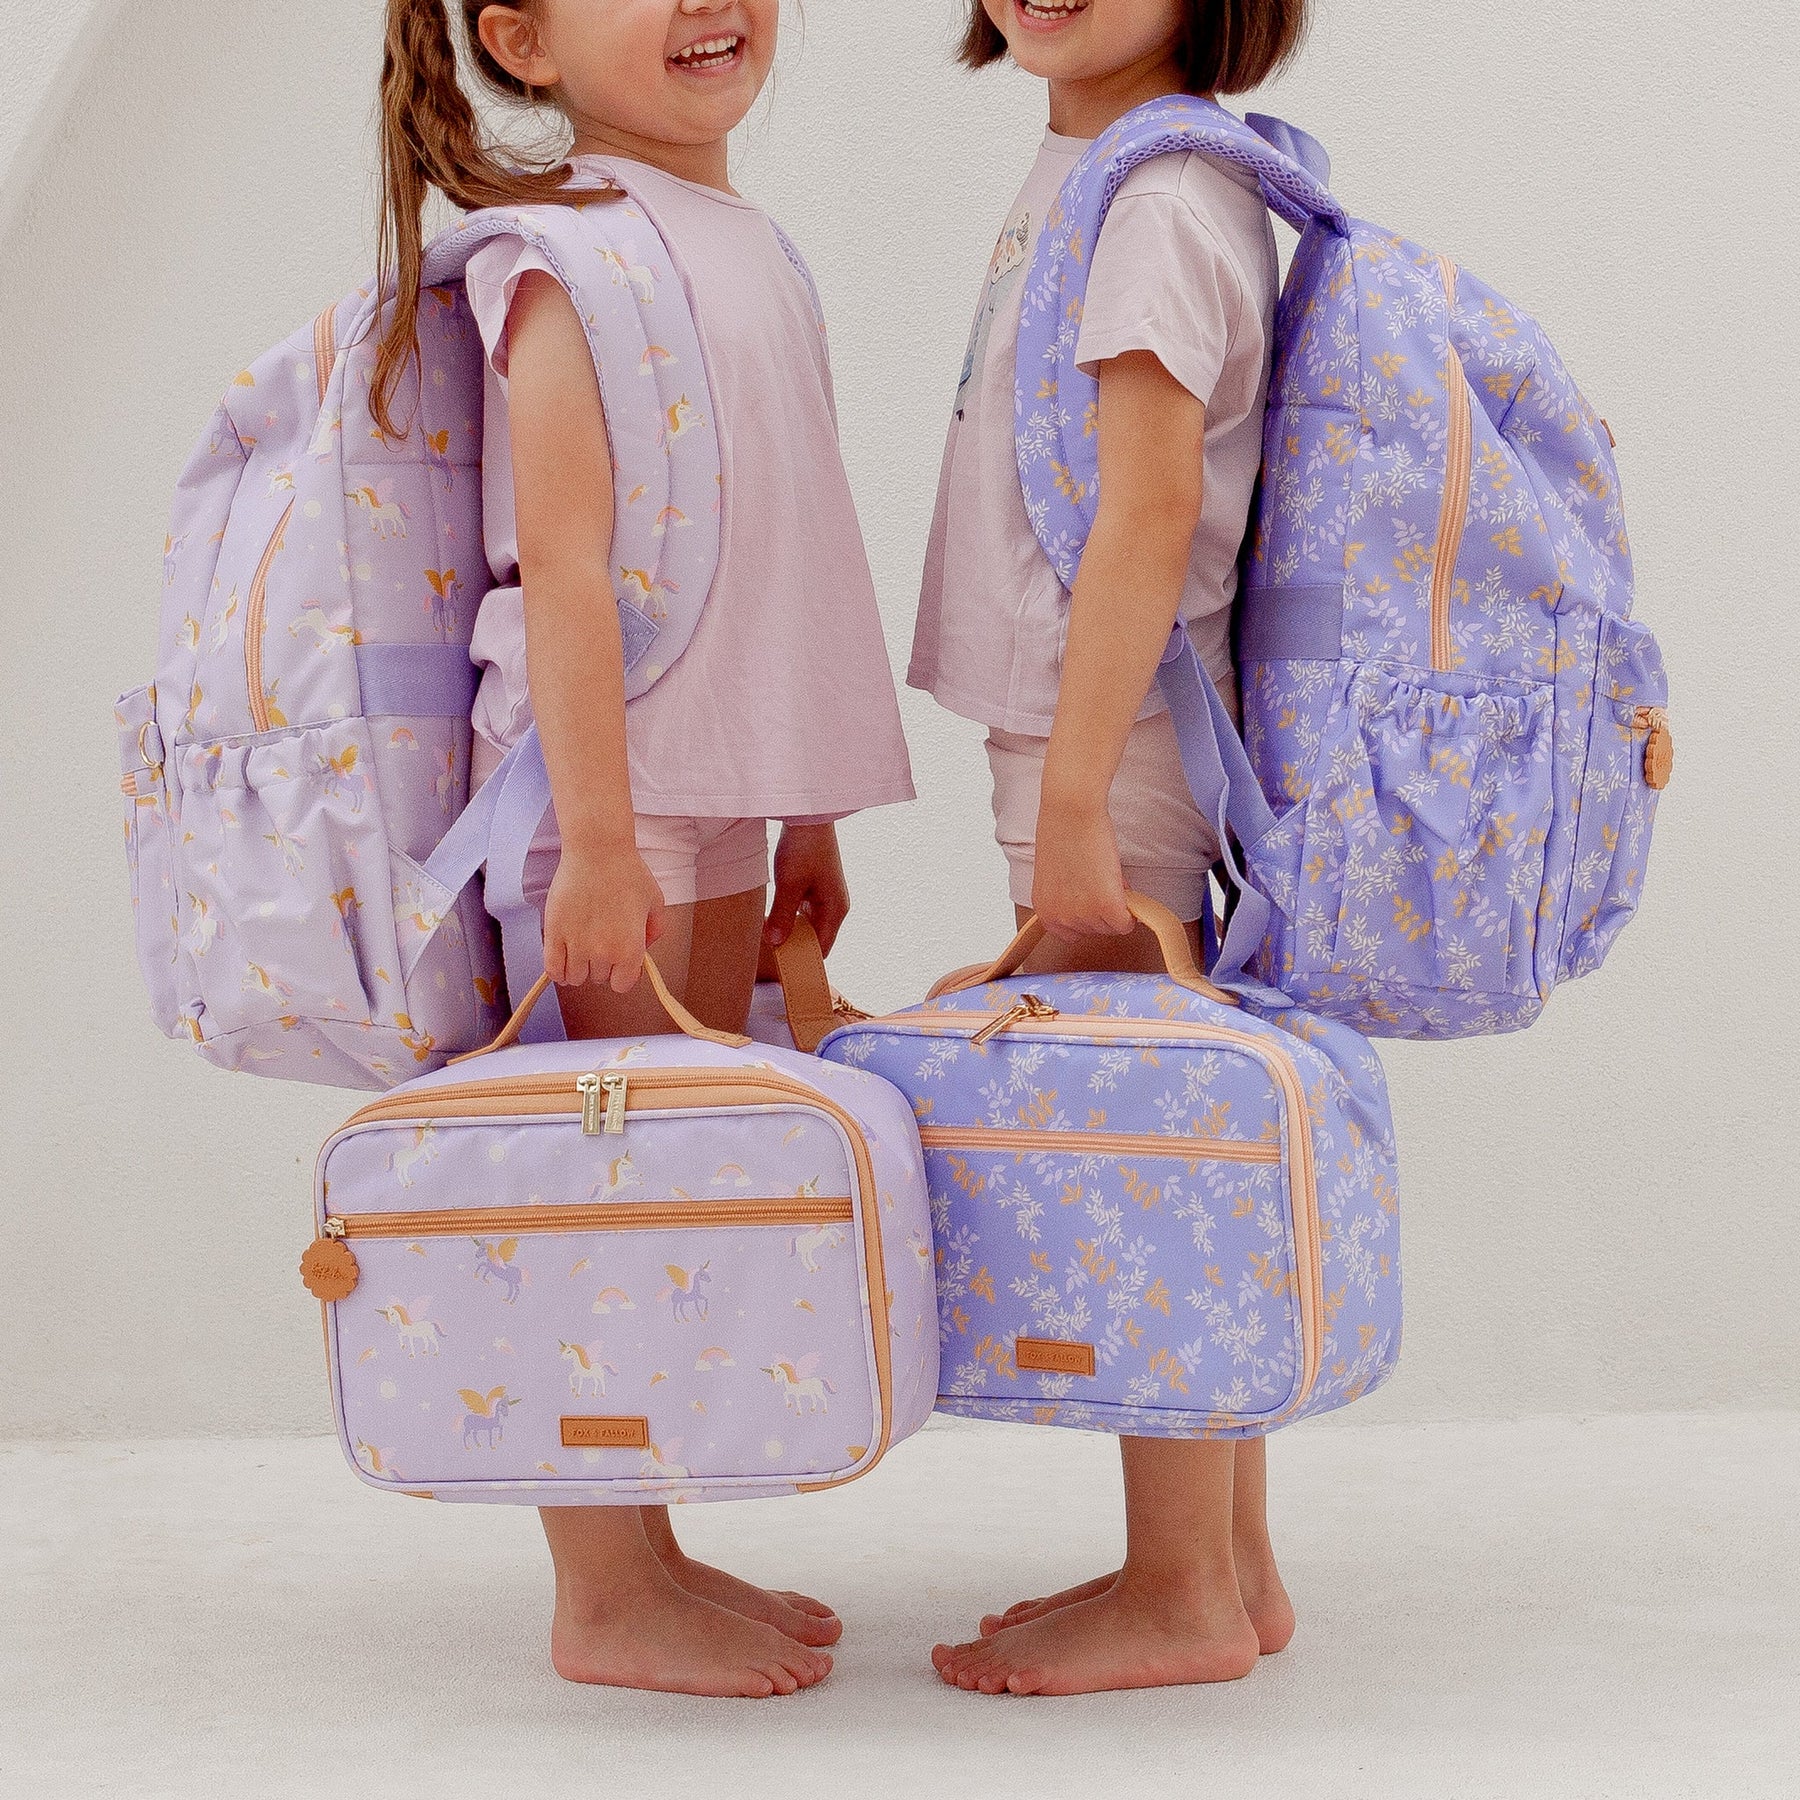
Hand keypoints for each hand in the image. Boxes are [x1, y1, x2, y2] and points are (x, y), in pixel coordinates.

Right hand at [542, 841, 665, 992]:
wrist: (597, 852)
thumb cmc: (628, 873)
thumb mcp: (655, 902)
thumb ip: (655, 930)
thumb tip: (644, 948)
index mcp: (630, 950)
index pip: (622, 984)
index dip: (621, 973)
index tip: (619, 960)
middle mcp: (602, 953)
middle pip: (598, 979)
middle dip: (601, 965)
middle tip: (600, 942)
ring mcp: (576, 945)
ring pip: (574, 978)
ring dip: (578, 968)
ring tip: (581, 950)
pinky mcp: (554, 934)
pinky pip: (552, 969)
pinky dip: (557, 971)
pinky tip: (563, 961)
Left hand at [764, 823, 849, 956]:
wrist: (809, 816)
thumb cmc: (804, 849)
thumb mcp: (789, 885)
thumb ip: (782, 917)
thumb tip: (775, 943)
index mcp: (836, 910)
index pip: (822, 948)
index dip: (804, 959)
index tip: (783, 968)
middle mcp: (835, 906)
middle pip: (816, 938)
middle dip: (796, 946)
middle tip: (772, 954)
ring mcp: (827, 896)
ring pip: (808, 925)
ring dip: (791, 930)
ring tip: (770, 937)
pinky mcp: (817, 886)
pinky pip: (804, 912)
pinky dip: (791, 917)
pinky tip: (774, 918)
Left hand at [1032, 798, 1133, 941]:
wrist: (1070, 812)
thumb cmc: (1060, 833)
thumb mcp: (1054, 877)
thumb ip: (1068, 899)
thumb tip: (1095, 909)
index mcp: (1045, 912)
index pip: (1073, 935)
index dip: (1085, 914)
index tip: (1088, 894)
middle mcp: (1061, 919)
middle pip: (1095, 931)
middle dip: (1102, 908)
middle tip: (1098, 877)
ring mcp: (1084, 915)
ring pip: (1112, 926)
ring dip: (1116, 904)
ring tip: (1106, 874)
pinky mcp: (1107, 906)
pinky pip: (1127, 924)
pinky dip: (1131, 909)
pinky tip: (1120, 884)